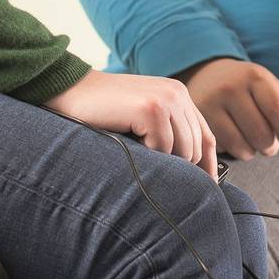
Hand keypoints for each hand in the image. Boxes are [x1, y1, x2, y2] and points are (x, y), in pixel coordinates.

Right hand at [43, 69, 217, 178]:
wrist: (70, 91)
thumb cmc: (103, 111)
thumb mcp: (143, 117)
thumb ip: (168, 132)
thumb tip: (193, 171)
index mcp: (178, 94)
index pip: (206, 136)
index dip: (209, 164)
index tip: (206, 188)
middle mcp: (177, 93)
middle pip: (196, 148)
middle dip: (180, 167)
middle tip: (154, 173)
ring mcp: (166, 99)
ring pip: (182, 151)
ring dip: (160, 160)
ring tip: (136, 152)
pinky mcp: (152, 108)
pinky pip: (163, 148)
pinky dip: (147, 153)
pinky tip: (129, 141)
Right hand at [177, 58, 278, 159]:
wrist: (206, 76)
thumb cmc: (246, 85)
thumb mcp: (268, 85)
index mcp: (254, 76)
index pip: (277, 108)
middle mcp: (231, 88)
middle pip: (261, 133)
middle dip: (271, 147)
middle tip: (271, 146)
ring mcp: (212, 104)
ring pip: (243, 146)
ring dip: (254, 152)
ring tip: (255, 143)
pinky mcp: (201, 122)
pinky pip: (226, 149)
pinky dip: (238, 151)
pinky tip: (238, 139)